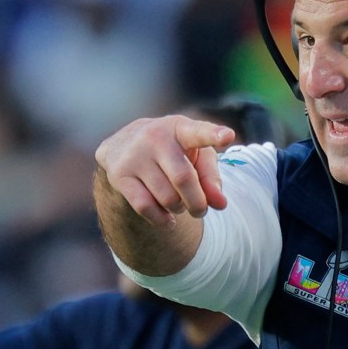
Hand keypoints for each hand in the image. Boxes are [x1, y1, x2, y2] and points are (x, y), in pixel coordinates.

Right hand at [95, 114, 235, 227]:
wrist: (123, 146)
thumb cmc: (173, 152)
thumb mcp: (196, 156)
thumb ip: (212, 178)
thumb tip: (220, 204)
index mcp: (180, 128)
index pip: (199, 132)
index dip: (214, 135)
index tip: (227, 136)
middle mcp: (155, 137)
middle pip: (184, 179)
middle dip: (197, 202)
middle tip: (200, 210)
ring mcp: (134, 155)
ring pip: (166, 197)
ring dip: (179, 209)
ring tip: (179, 204)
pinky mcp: (120, 175)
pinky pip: (145, 207)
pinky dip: (161, 219)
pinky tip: (168, 220)